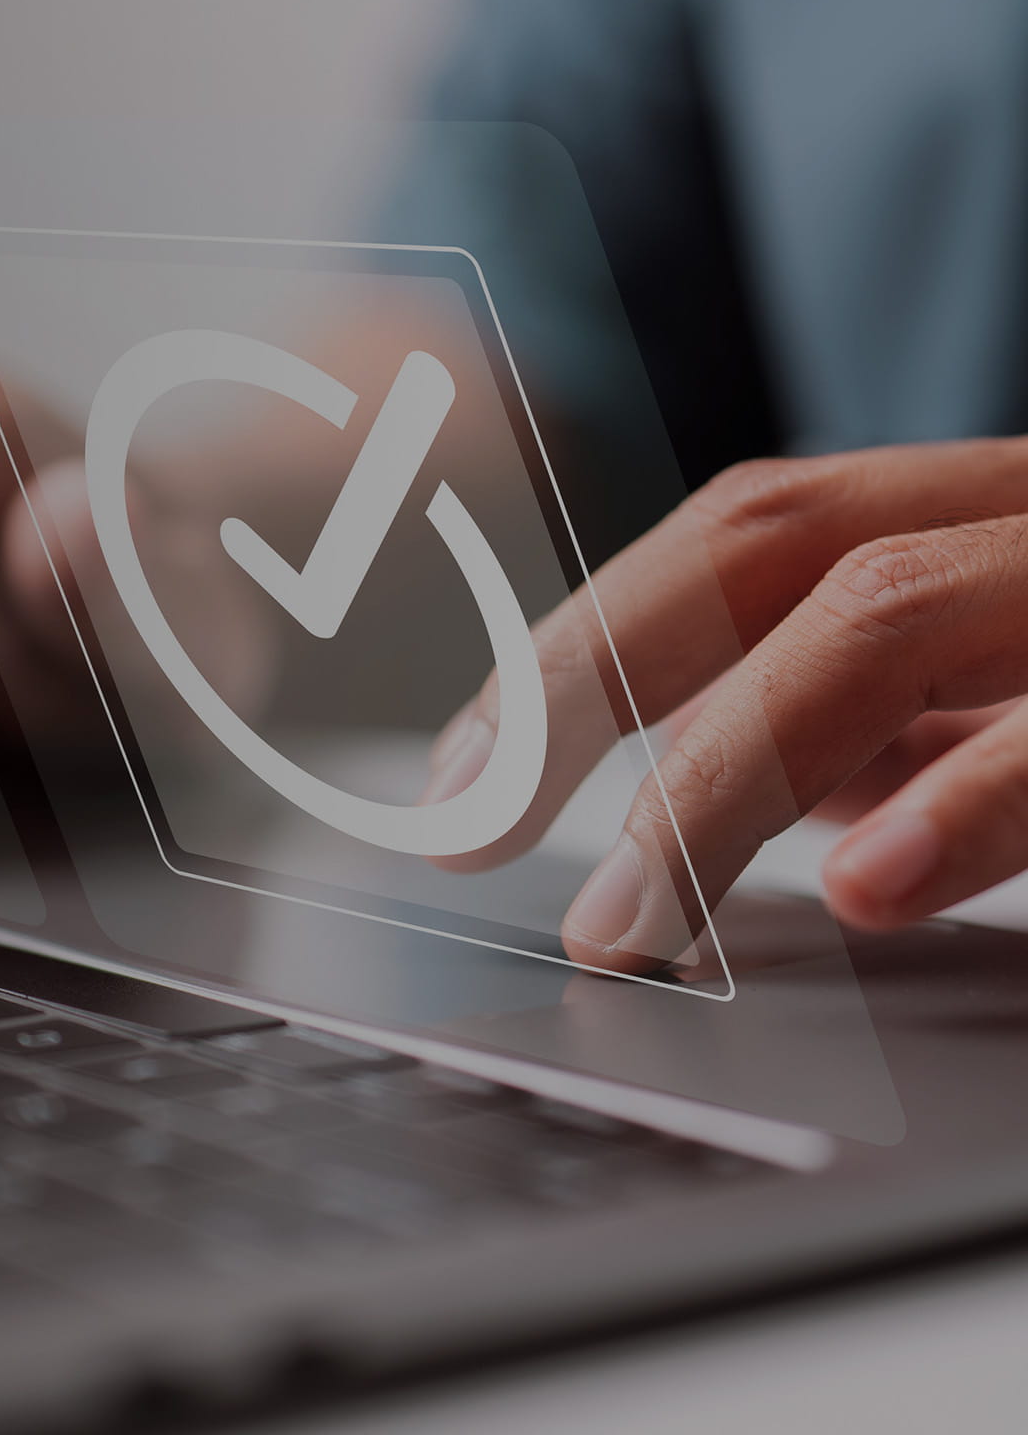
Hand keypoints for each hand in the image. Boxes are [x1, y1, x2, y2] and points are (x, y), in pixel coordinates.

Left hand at [420, 440, 1027, 965]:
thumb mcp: (1009, 705)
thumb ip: (874, 723)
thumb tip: (707, 760)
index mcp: (989, 519)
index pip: (746, 535)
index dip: (581, 645)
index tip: (461, 782)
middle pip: (780, 539)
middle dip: (593, 677)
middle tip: (478, 832)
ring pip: (893, 610)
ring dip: (733, 767)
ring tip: (631, 915)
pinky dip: (965, 809)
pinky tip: (871, 886)